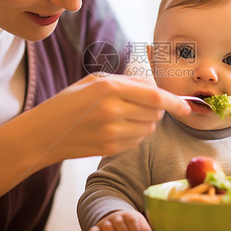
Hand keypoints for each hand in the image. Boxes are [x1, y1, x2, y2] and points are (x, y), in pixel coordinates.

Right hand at [26, 73, 191, 164]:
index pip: (155, 96)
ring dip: (146, 122)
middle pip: (156, 113)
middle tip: (142, 106)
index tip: (187, 107)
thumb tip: (153, 88)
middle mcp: (113, 110)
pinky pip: (137, 141)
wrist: (43, 132)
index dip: (175, 102)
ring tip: (126, 116)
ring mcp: (111, 132)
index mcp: (109, 88)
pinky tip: (117, 129)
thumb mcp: (93, 81)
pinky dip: (135, 134)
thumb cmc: (68, 102)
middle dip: (158, 110)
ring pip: (148, 129)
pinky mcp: (110, 148)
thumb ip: (125, 81)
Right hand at [87, 210, 151, 230]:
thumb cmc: (131, 225)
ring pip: (107, 227)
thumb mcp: (140, 224)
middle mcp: (116, 217)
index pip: (132, 221)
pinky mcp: (97, 229)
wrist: (118, 220)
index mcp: (128, 215)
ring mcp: (105, 222)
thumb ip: (144, 229)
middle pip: (120, 224)